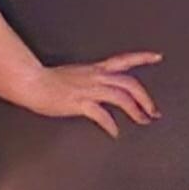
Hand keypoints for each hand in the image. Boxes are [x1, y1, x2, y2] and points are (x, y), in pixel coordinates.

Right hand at [32, 50, 159, 134]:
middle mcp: (95, 77)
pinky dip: (111, 124)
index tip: (157, 57)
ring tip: (143, 121)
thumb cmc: (48, 80)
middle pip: (129, 83)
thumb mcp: (74, 75)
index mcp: (95, 69)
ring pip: (121, 97)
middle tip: (154, 111)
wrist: (31, 81)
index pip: (124, 60)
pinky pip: (101, 114)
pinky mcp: (80, 103)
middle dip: (145, 98)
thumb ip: (89, 80)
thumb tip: (98, 91)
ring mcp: (89, 90)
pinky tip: (115, 132)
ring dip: (136, 110)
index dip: (142, 57)